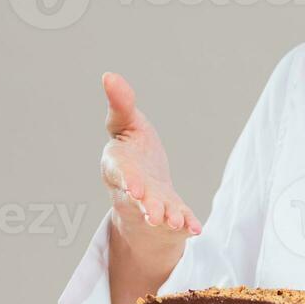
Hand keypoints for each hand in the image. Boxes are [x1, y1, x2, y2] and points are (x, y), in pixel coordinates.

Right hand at [99, 72, 199, 303]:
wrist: (143, 188)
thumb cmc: (132, 152)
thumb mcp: (126, 125)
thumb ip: (120, 105)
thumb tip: (109, 75)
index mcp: (118, 166)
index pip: (120, 172)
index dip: (126, 180)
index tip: (134, 188)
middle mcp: (133, 189)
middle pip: (139, 199)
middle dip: (147, 205)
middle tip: (155, 213)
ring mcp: (152, 205)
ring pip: (158, 213)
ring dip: (166, 217)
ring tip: (174, 222)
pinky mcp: (171, 214)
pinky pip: (179, 220)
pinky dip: (187, 224)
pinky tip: (196, 228)